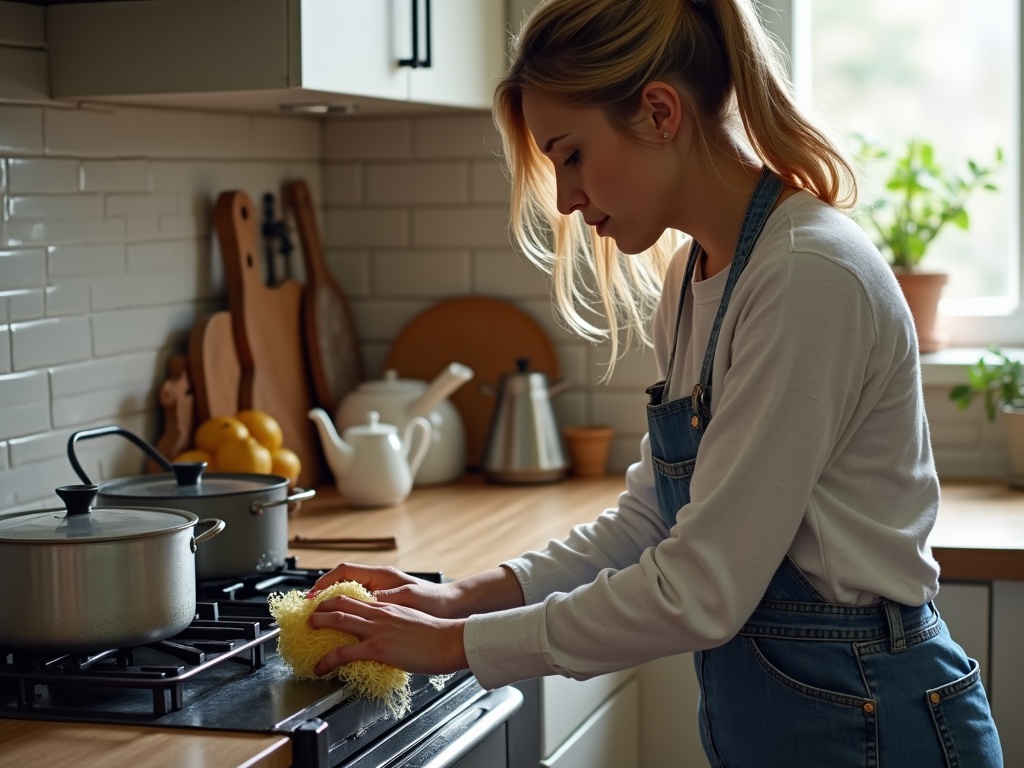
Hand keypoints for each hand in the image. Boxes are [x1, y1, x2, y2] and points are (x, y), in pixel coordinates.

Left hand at [308, 595, 467, 675]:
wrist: (448, 640)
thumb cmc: (436, 633)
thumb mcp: (411, 620)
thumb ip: (395, 622)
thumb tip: (386, 632)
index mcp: (388, 606)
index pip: (356, 596)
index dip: (337, 598)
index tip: (326, 603)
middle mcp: (379, 612)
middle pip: (341, 602)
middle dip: (321, 606)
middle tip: (310, 614)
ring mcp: (376, 629)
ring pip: (338, 619)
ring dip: (318, 623)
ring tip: (308, 630)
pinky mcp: (377, 648)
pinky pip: (344, 653)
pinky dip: (327, 660)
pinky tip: (320, 667)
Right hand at [309, 563, 462, 617]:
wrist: (451, 607)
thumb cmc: (434, 600)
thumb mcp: (410, 597)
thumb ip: (388, 598)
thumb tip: (368, 599)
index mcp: (381, 576)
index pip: (344, 572)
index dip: (325, 582)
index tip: (312, 595)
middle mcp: (379, 583)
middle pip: (342, 582)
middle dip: (323, 595)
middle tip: (308, 610)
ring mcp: (381, 594)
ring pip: (349, 595)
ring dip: (333, 604)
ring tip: (318, 619)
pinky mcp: (385, 607)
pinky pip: (360, 607)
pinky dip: (348, 614)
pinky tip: (342, 627)